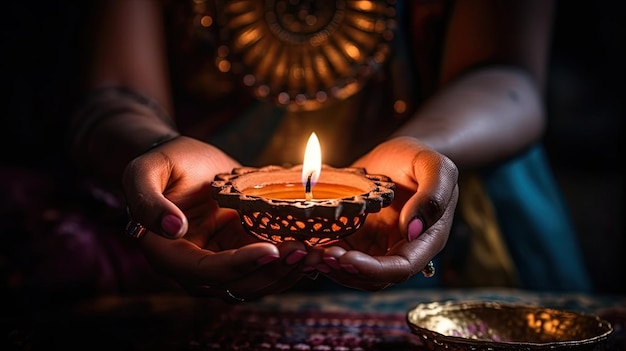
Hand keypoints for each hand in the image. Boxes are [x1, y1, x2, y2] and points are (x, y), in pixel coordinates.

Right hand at [122, 136, 308, 300]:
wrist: (184, 163)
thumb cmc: (165, 164)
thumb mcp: (145, 171)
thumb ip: (147, 199)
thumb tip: (172, 228)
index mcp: (167, 254)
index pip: (205, 271)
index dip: (239, 264)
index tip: (270, 250)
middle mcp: (195, 268)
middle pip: (237, 284)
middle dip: (273, 271)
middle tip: (305, 251)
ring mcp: (222, 264)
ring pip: (257, 282)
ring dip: (288, 272)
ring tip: (318, 252)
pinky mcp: (243, 253)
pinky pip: (267, 268)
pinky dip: (291, 264)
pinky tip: (316, 252)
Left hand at [308, 136, 458, 290]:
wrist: (397, 155)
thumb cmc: (419, 158)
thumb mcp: (435, 166)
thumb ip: (433, 195)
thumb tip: (413, 229)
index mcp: (425, 240)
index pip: (401, 268)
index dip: (372, 269)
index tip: (345, 258)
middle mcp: (400, 250)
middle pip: (373, 278)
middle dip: (345, 271)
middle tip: (318, 256)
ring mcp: (376, 248)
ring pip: (353, 273)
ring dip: (330, 267)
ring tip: (307, 253)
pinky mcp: (356, 240)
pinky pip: (338, 256)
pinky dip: (322, 254)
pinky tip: (303, 243)